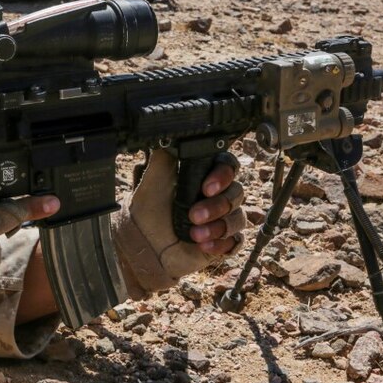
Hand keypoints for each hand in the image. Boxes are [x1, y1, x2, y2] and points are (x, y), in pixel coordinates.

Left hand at [112, 150, 245, 298]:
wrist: (143, 248)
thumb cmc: (146, 212)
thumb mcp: (153, 180)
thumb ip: (165, 155)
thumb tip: (174, 134)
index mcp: (203, 176)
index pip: (227, 167)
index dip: (223, 175)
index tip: (206, 187)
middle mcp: (215, 196)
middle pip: (237, 193)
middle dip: (217, 205)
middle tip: (194, 215)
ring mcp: (220, 219)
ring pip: (238, 218)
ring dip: (218, 226)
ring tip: (195, 234)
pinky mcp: (221, 242)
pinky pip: (236, 241)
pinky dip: (222, 243)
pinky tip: (204, 246)